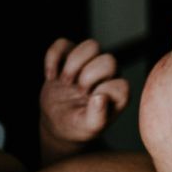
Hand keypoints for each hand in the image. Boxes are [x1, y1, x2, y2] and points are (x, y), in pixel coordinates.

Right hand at [40, 38, 129, 163]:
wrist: (58, 122)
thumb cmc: (79, 126)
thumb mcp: (89, 128)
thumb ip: (98, 117)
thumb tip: (100, 97)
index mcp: (117, 92)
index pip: (120, 84)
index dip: (103, 91)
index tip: (90, 102)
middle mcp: (108, 75)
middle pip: (109, 60)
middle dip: (89, 76)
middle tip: (78, 92)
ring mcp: (89, 62)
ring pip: (91, 45)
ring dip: (74, 63)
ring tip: (65, 82)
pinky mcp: (69, 56)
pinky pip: (63, 43)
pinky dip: (53, 58)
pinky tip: (51, 77)